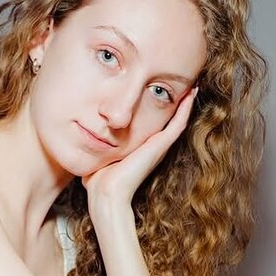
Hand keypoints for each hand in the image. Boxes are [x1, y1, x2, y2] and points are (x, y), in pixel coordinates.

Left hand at [81, 86, 197, 218]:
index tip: (160, 88)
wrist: (106, 193)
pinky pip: (178, 124)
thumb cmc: (98, 181)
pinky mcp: (160, 146)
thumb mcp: (98, 156)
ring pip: (178, 119)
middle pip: (169, 119)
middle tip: (184, 82)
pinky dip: (186, 109)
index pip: (153, 123)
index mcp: (140, 148)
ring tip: (192, 83)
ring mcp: (158, 147)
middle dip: (175, 101)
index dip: (158, 106)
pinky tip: (191, 93)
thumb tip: (83, 140)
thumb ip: (96, 147)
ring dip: (185, 102)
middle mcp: (153, 147)